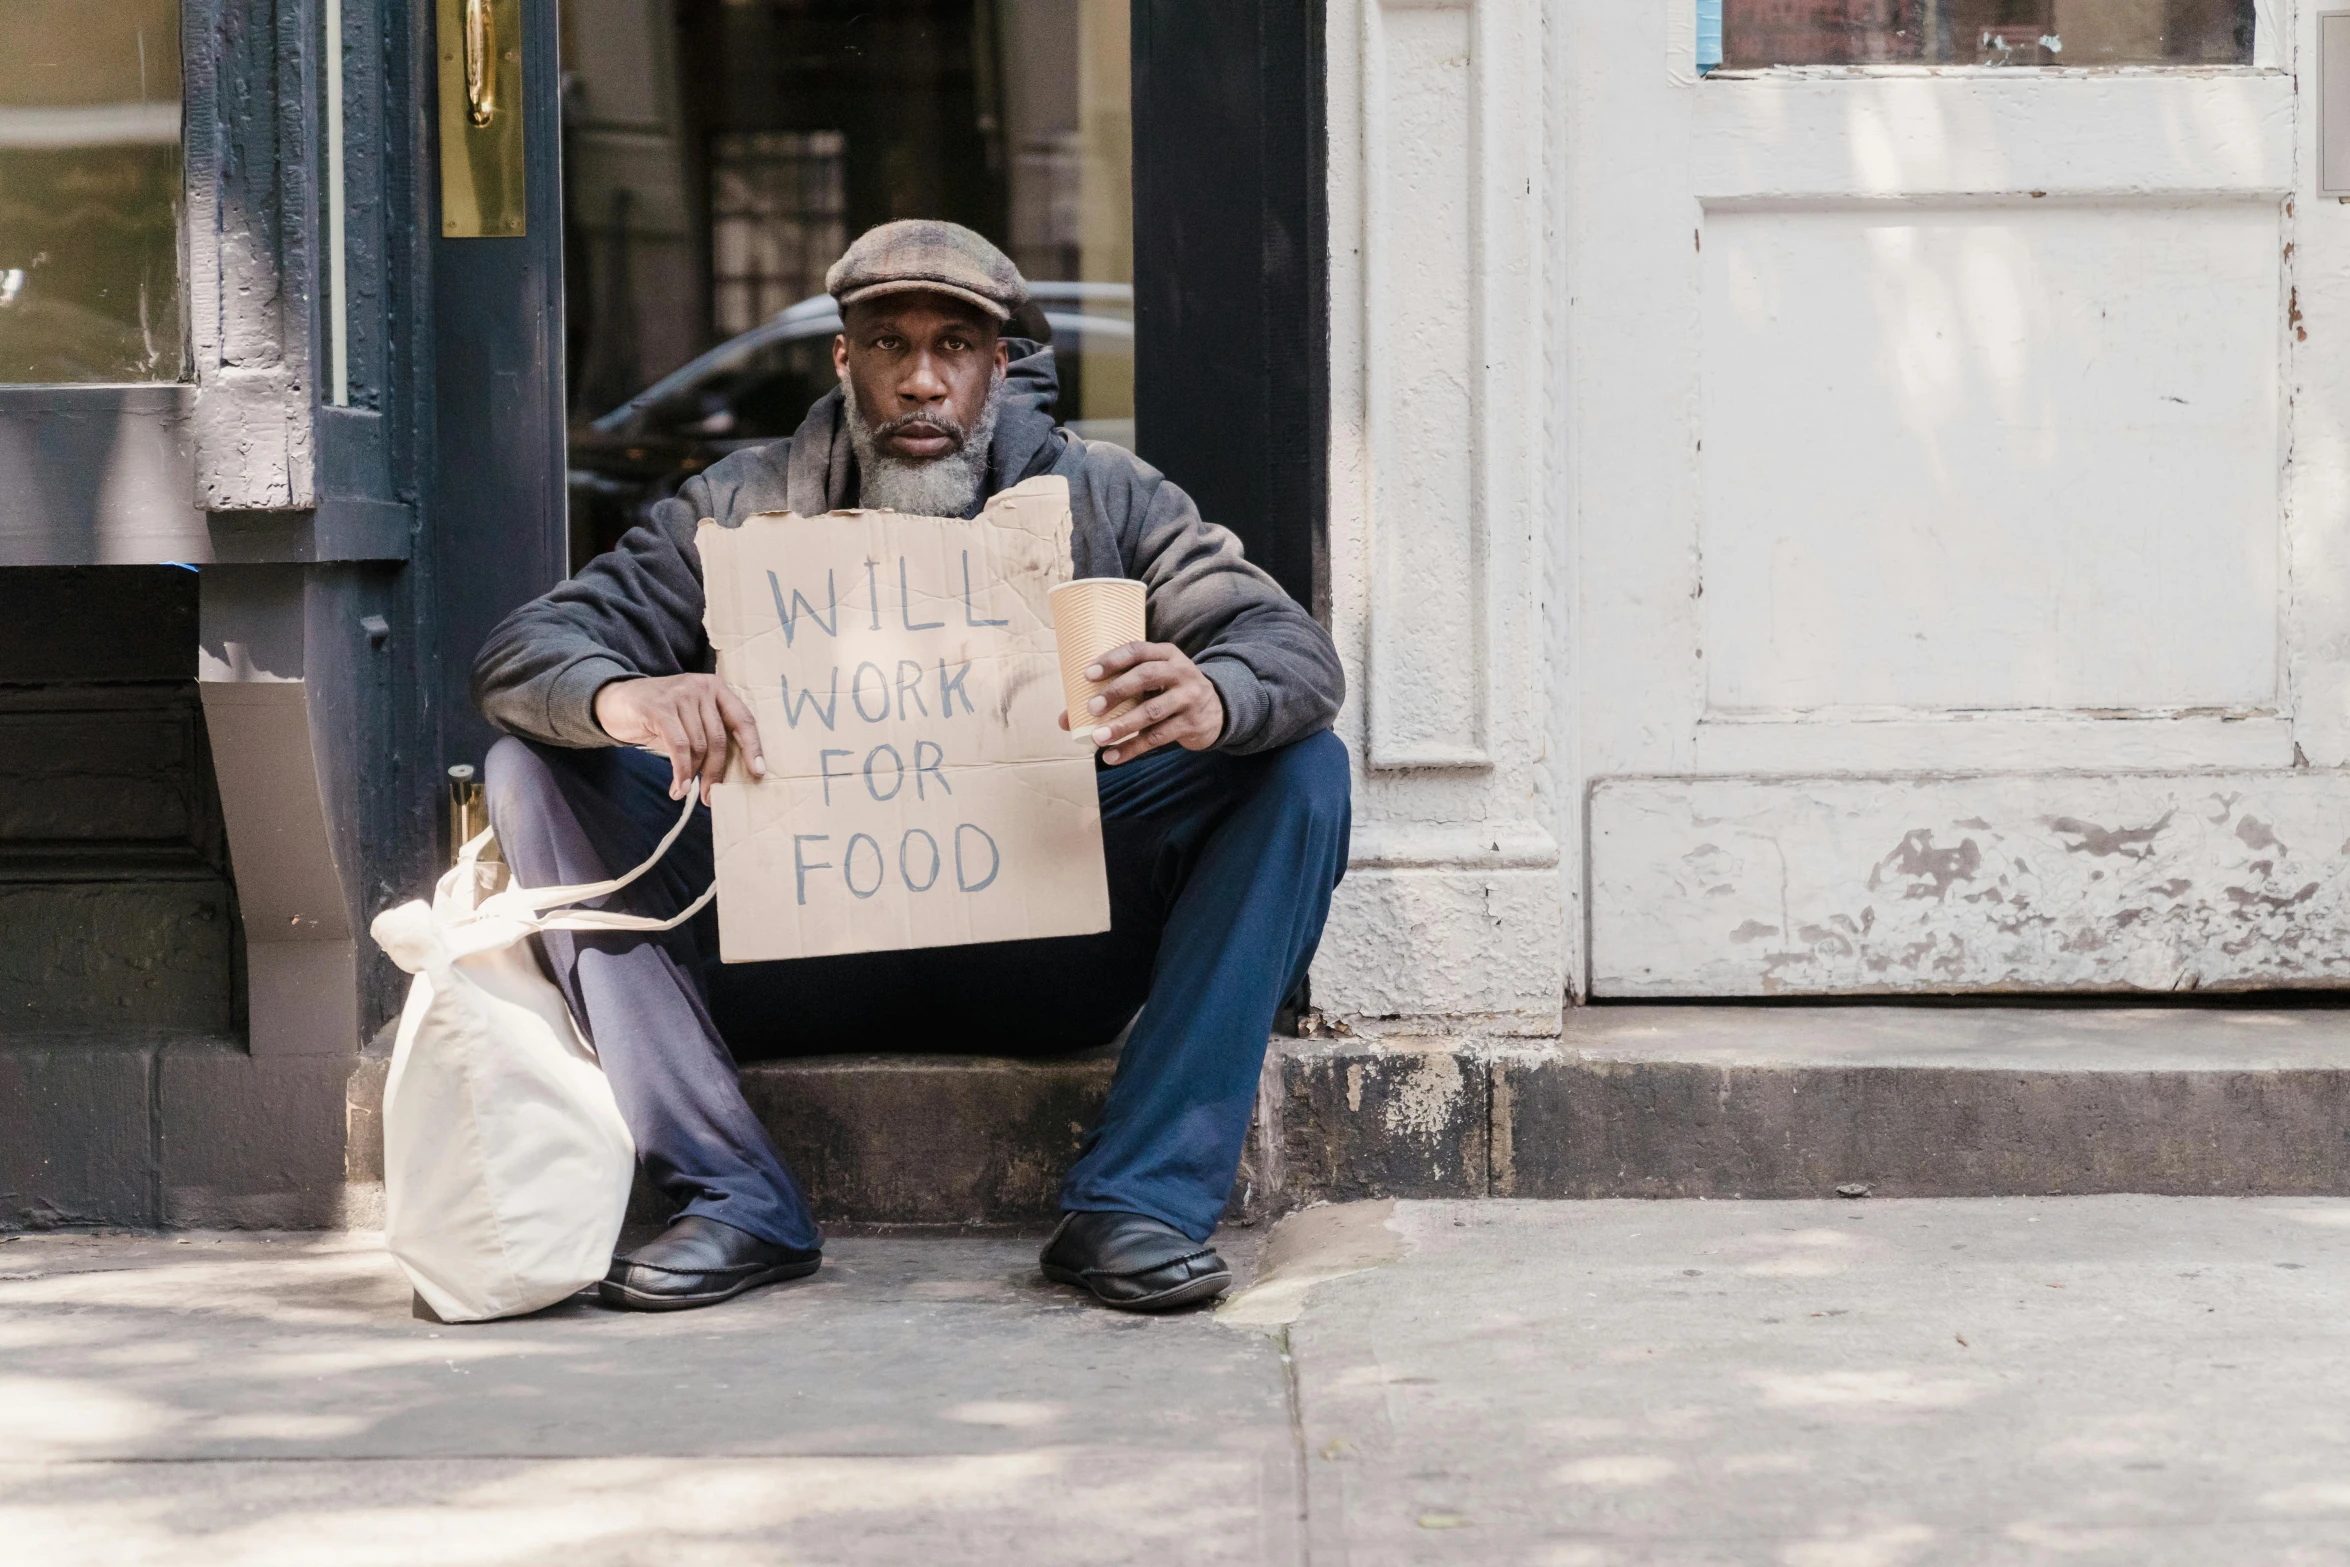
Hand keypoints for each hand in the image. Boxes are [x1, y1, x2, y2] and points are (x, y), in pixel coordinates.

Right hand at [593, 674, 765, 802]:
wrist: (615, 700)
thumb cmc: (659, 716)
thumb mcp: (689, 720)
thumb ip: (709, 735)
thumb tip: (727, 774)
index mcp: (717, 688)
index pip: (743, 720)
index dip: (753, 748)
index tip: (758, 772)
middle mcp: (701, 687)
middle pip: (719, 739)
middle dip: (716, 772)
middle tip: (711, 797)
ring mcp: (681, 694)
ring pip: (698, 746)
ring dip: (692, 775)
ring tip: (683, 791)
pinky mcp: (660, 707)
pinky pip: (678, 747)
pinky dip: (681, 771)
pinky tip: (678, 787)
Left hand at [1058, 640, 1224, 764]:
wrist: (1217, 710)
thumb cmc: (1169, 692)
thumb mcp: (1151, 684)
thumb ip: (1115, 693)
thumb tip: (1065, 719)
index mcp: (1166, 654)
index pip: (1137, 650)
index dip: (1111, 660)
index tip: (1087, 675)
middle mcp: (1179, 671)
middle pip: (1146, 676)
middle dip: (1116, 691)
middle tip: (1091, 708)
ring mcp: (1188, 697)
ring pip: (1152, 712)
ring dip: (1122, 726)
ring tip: (1097, 738)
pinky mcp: (1191, 723)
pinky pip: (1158, 737)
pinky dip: (1132, 748)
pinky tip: (1112, 757)